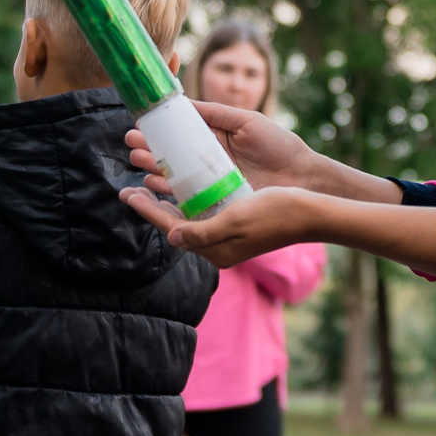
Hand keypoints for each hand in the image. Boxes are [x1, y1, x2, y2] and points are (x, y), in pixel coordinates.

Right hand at [124, 99, 325, 193]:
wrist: (302, 177)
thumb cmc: (279, 145)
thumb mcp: (246, 121)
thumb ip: (216, 112)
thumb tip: (182, 103)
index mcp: (216, 139)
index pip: (180, 134)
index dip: (159, 131)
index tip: (139, 127)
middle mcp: (210, 162)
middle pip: (173, 156)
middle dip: (150, 150)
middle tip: (131, 146)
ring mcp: (212, 183)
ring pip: (176, 177)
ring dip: (155, 171)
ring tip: (139, 165)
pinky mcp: (216, 202)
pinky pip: (188, 198)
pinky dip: (169, 193)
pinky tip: (154, 187)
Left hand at [124, 183, 322, 269]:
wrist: (309, 213)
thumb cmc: (276, 212)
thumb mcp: (236, 220)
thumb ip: (203, 231)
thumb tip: (172, 236)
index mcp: (214, 250)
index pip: (171, 228)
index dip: (147, 210)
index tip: (126, 193)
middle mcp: (216, 247)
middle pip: (174, 225)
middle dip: (151, 207)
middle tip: (128, 189)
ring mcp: (225, 238)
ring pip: (186, 219)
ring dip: (166, 203)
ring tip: (147, 185)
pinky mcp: (234, 227)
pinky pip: (201, 215)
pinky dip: (186, 202)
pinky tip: (180, 189)